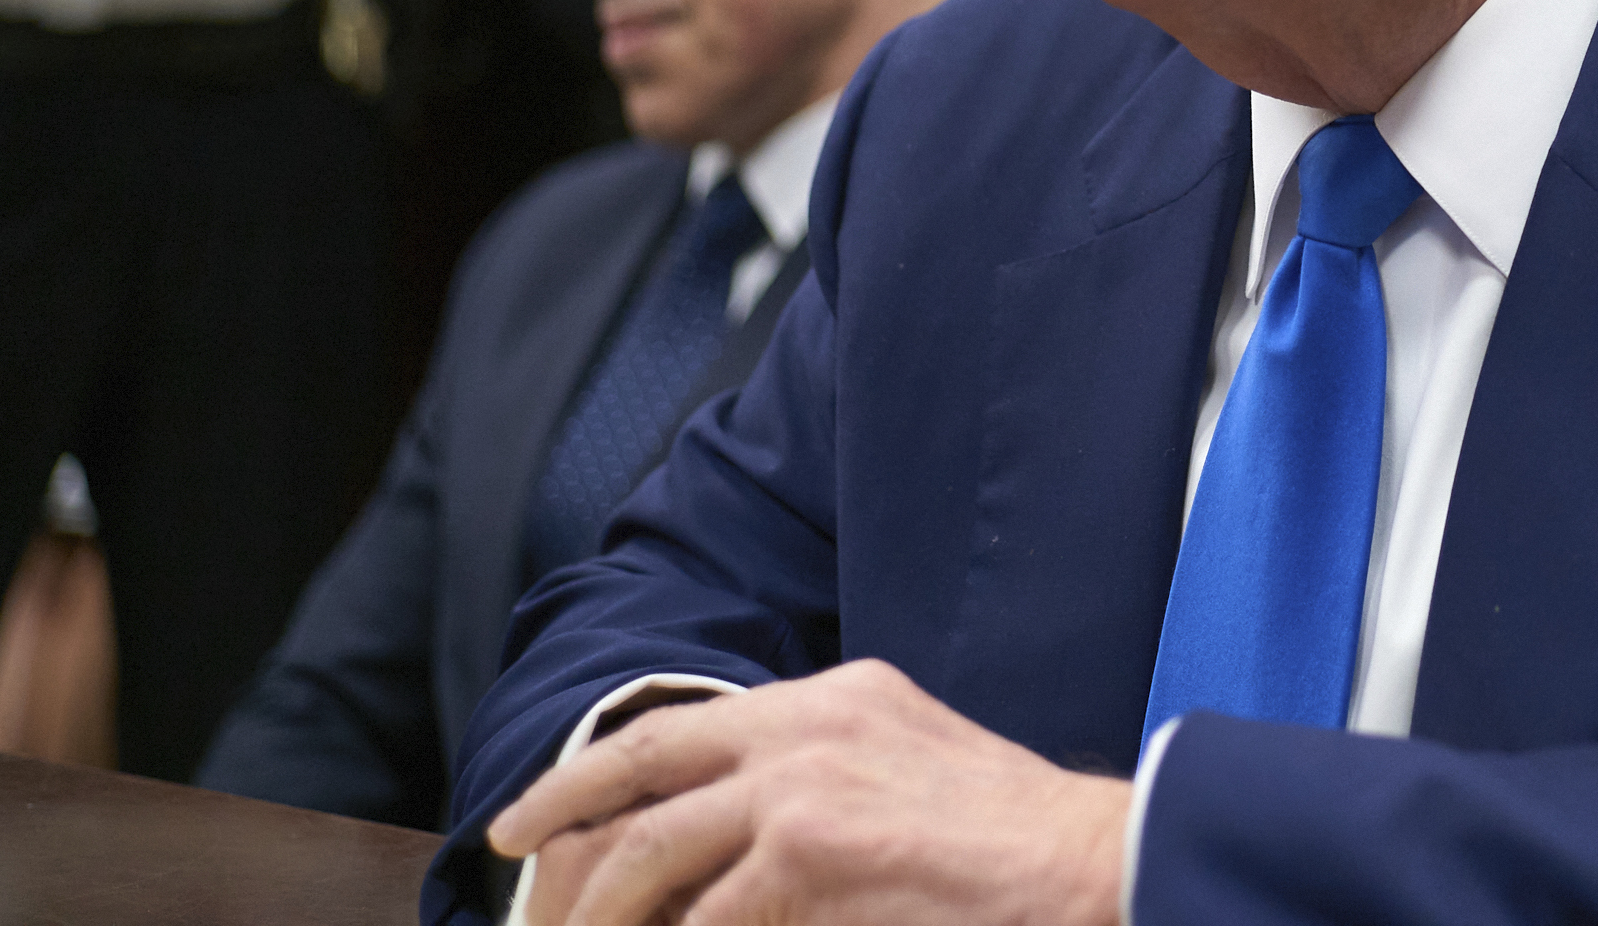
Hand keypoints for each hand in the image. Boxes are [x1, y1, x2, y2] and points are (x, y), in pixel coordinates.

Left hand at [489, 659, 1127, 925]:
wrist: (1093, 860)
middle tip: (505, 851)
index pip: (691, 723)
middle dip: (558, 809)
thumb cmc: (1019, 840)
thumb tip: (748, 842)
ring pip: (649, 853)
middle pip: (643, 760)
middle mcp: (811, 721)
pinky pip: (705, 921)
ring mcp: (804, 784)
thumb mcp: (915, 768)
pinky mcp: (810, 852)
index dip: (608, 770)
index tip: (552, 808)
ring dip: (595, 909)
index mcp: (839, 694)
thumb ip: (832, 780)